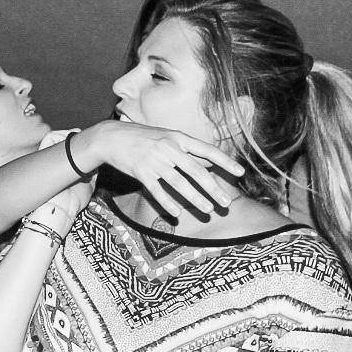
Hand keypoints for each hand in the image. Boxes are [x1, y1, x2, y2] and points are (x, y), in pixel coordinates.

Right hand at [82, 120, 242, 221]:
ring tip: (207, 210)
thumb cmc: (142, 138)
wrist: (111, 137)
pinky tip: (177, 213)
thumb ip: (188, 151)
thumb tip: (210, 163)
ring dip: (195, 198)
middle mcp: (168, 148)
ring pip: (179, 183)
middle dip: (213, 188)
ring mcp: (154, 161)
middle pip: (196, 171)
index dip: (225, 161)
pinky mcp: (140, 172)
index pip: (207, 150)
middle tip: (226, 203)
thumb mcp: (167, 138)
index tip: (240, 172)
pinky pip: (157, 190)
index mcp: (178, 138)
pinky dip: (167, 202)